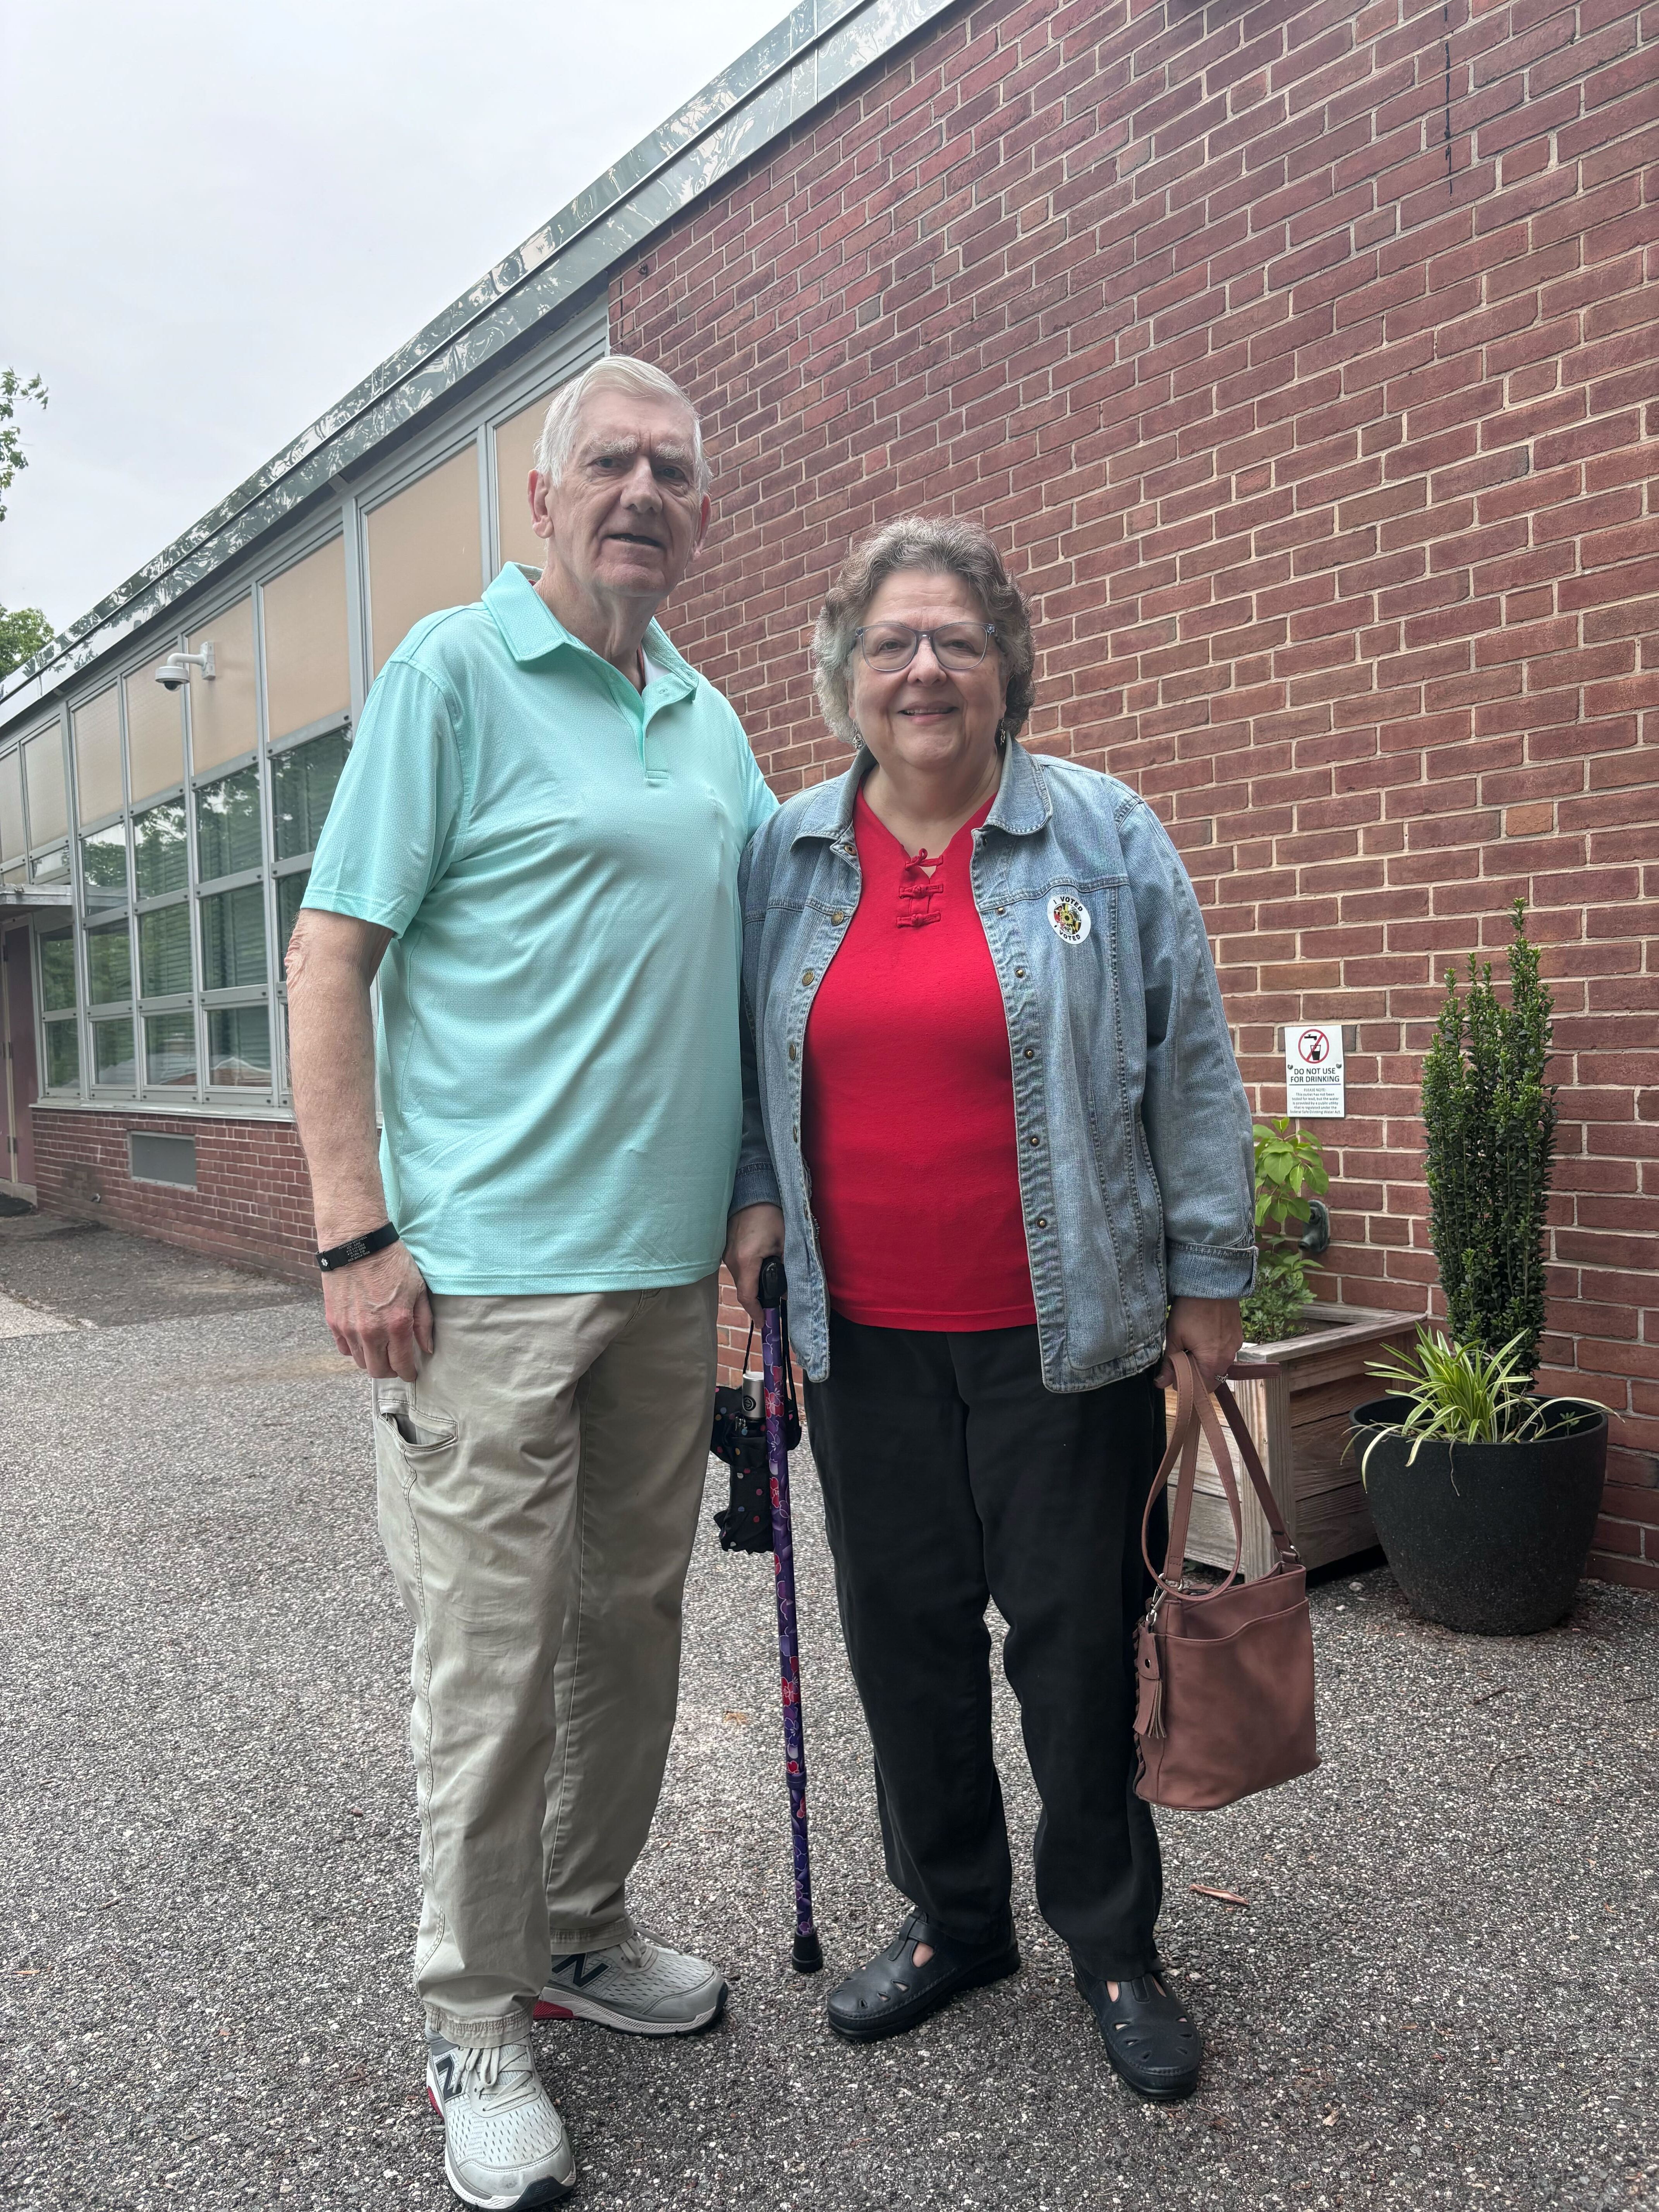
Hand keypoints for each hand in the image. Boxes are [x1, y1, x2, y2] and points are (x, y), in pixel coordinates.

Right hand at [322, 1241, 434, 1381]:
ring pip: (360, 1362)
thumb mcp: (418, 1289)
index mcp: (396, 1324)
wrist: (357, 1243)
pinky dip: (354, 1350)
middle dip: (390, 1371)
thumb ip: (423, 1322)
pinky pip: (344, 1349)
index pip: (402, 1364)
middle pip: (378, 1371)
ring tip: (381, 1349)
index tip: (411, 1373)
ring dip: (372, 1361)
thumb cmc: (391, 1262)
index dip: (408, 1373)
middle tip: (396, 1363)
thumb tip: (426, 1349)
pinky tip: (363, 1339)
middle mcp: (371, 1332)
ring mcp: (349, 1328)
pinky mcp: (333, 1321)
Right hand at [723, 1203, 783, 1327]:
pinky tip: (760, 1264)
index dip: (756, 1313)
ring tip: (770, 1279)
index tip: (765, 1323)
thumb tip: (789, 1290)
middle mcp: (731, 1259)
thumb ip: (789, 1267)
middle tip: (774, 1302)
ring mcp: (726, 1253)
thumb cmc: (770, 1214)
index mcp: (746, 1260)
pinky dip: (748, 1271)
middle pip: (744, 1288)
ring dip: (753, 1283)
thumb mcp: (786, 1242)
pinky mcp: (725, 1247)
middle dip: (758, 1298)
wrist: (752, 1192)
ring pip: (741, 1278)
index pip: (747, 1296)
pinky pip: (737, 1266)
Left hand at [1155, 1295, 1243, 1394]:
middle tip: (1181, 1357)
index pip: (1202, 1388)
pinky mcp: (1238, 1335)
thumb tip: (1161, 1384)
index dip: (1187, 1384)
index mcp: (1212, 1362)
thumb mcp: (1174, 1336)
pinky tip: (1203, 1336)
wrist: (1211, 1283)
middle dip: (1197, 1373)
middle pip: (1212, 1377)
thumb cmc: (1190, 1309)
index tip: (1176, 1372)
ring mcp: (1236, 1345)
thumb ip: (1169, 1363)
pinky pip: (1226, 1351)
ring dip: (1206, 1361)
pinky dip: (1215, 1350)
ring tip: (1191, 1344)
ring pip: (1219, 1363)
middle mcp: (1228, 1357)